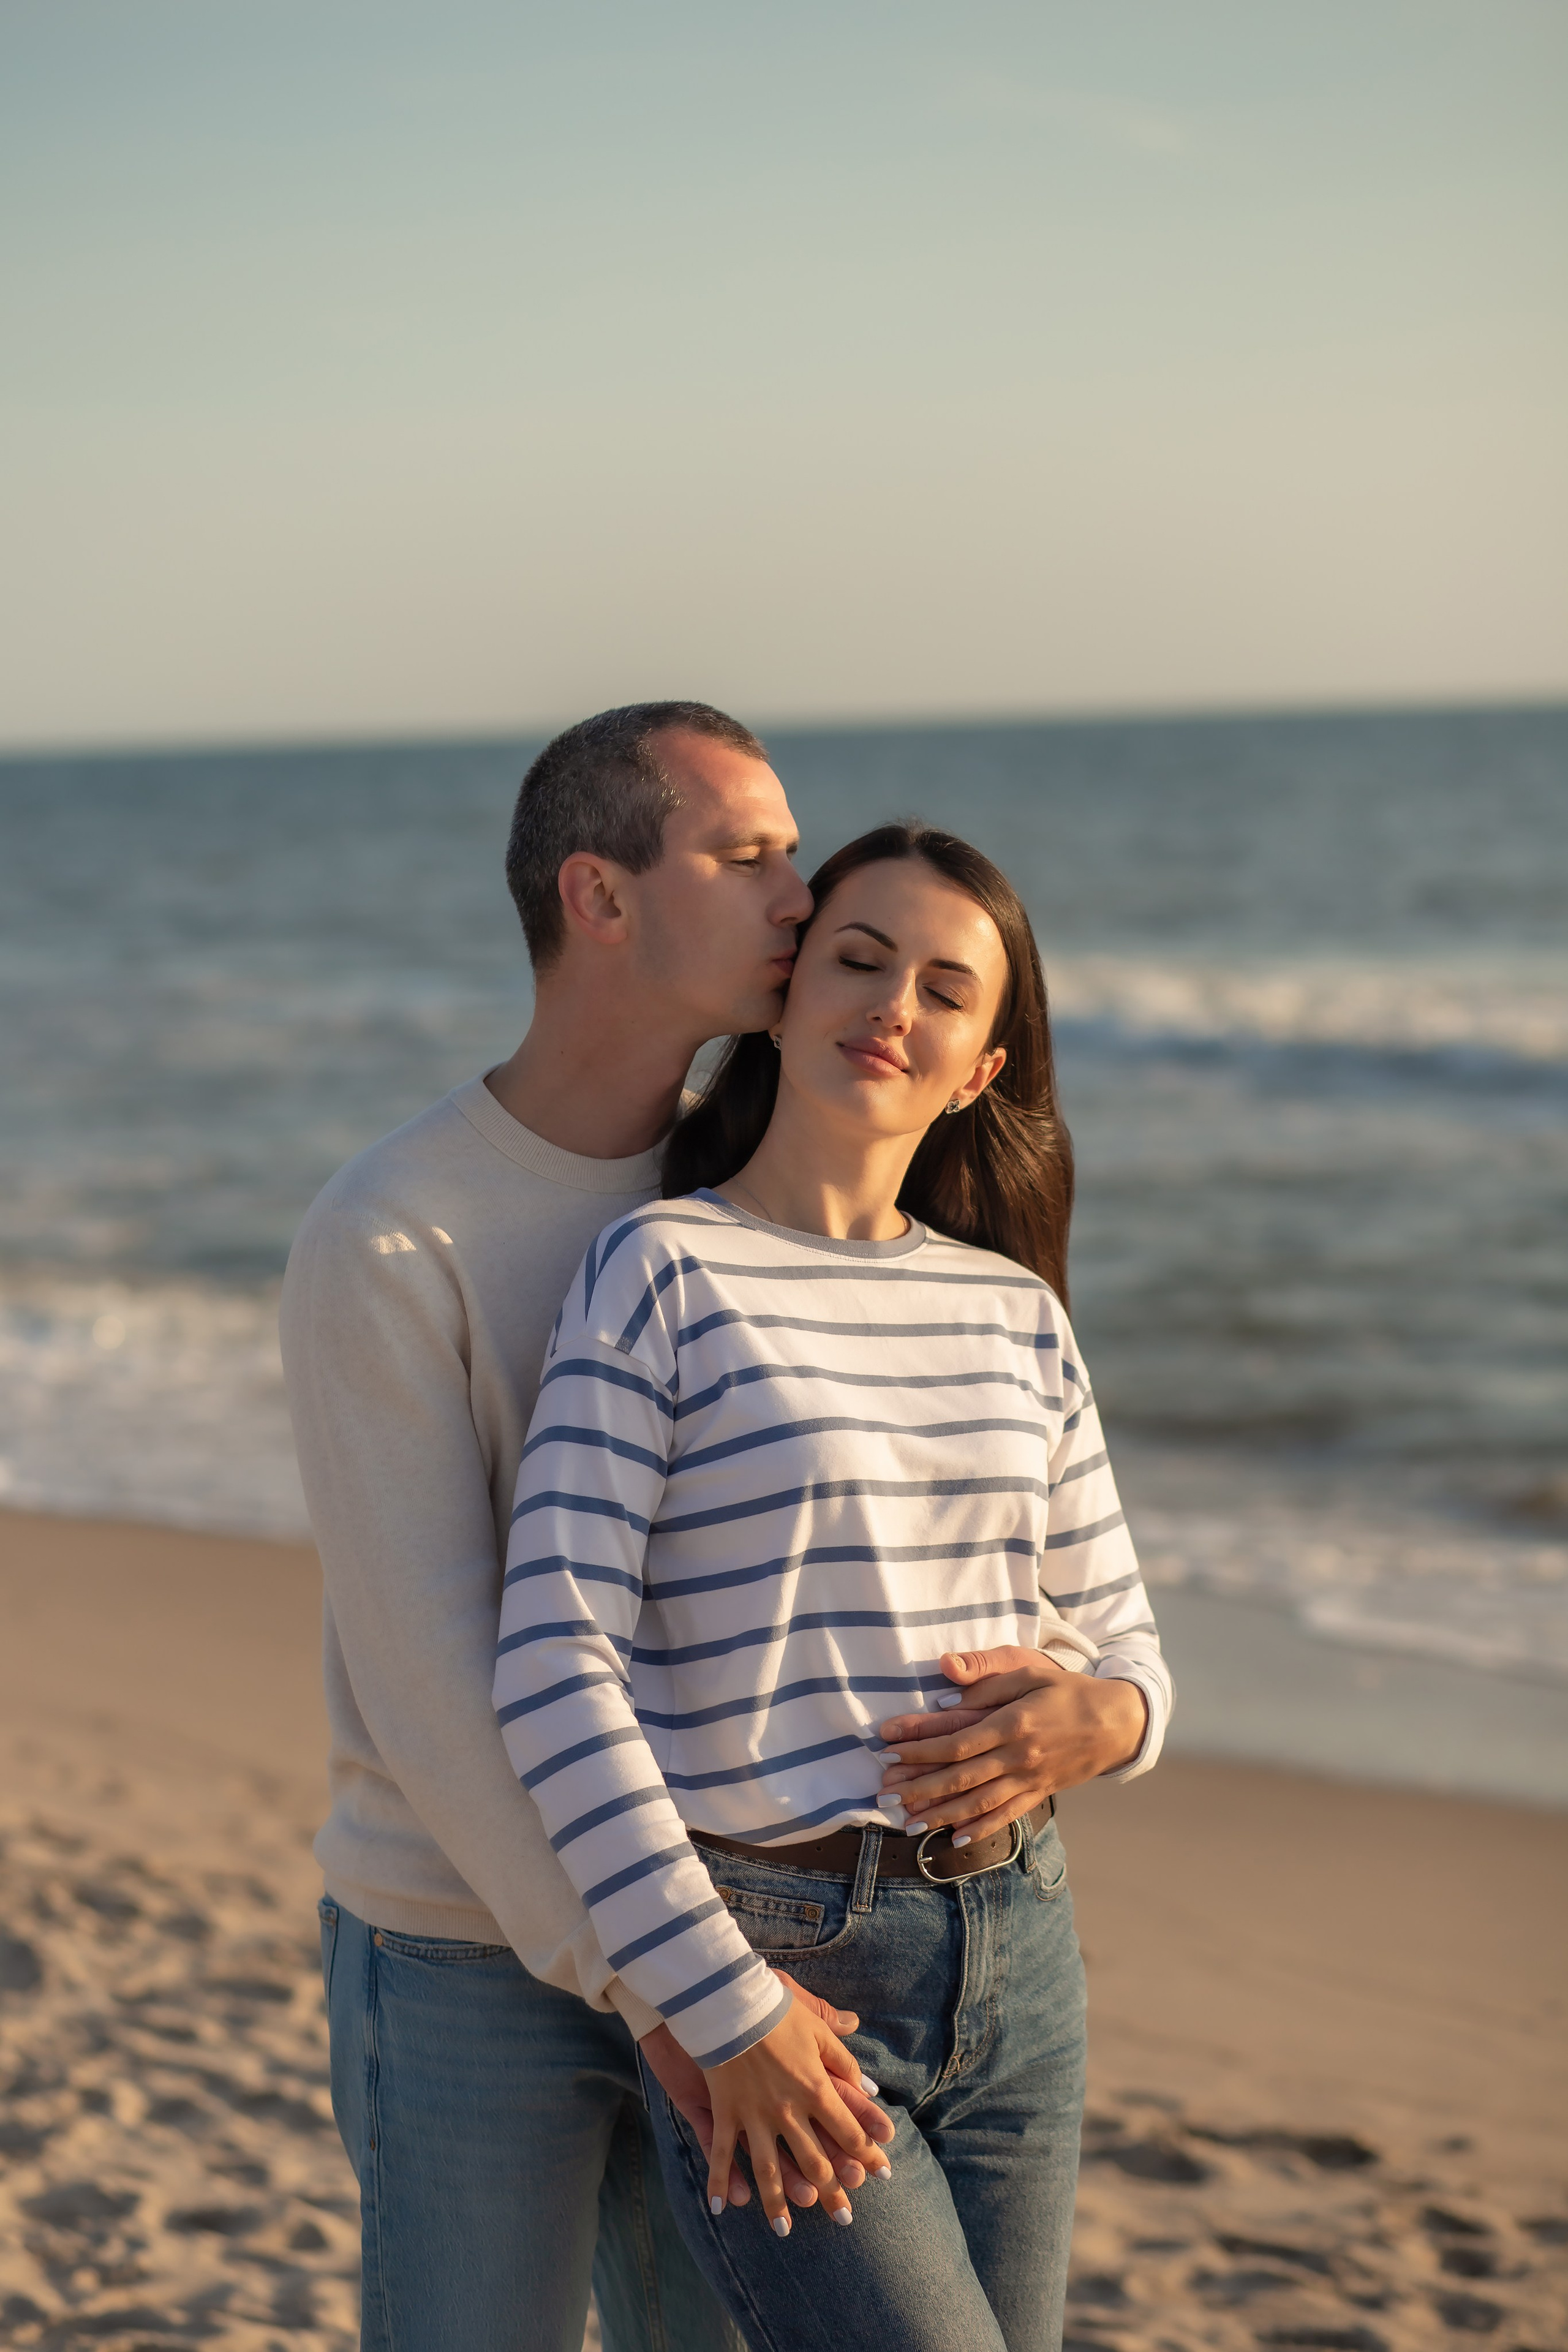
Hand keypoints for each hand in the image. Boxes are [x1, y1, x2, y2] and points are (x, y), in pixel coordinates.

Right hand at [702, 1997, 892, 2235]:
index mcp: (815, 2088)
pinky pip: (722, 2153)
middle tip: (843, 2218)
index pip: (847, 2130)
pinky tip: (721, 2208)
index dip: (867, 2153)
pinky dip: (720, 2181)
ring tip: (784, 2231)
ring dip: (777, 2203)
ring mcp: (754, 2115)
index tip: (882, 2174)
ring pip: (770, 2169)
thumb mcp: (815, 2027)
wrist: (730, 2001)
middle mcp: (788, 2110)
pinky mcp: (726, 2112)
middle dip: (832, 2191)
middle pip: (814, 2161)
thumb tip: (869, 2081)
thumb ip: (842, 2056)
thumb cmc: (776, 2011)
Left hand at [877, 1647, 1146, 1842]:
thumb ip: (987, 1680)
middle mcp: (1018, 1756)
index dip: (920, 1750)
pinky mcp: (1039, 1792)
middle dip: (919, 1789)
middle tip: (885, 1797)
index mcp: (1012, 1723)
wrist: (1116, 1722)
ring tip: (908, 1824)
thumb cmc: (1067, 1690)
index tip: (889, 1752)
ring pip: (978, 1803)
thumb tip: (944, 1687)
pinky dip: (980, 1829)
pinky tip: (955, 1839)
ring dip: (940, 1815)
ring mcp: (1029, 1779)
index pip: (957, 1742)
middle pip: (961, 1778)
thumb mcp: (1030, 1672)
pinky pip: (1006, 1816)